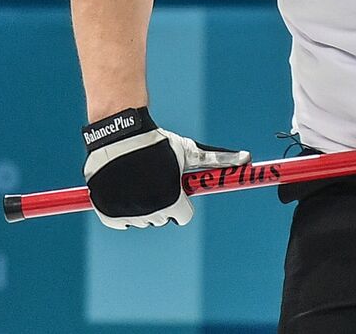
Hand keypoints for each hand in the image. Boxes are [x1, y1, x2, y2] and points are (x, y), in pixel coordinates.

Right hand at [82, 107, 249, 228]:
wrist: (120, 134)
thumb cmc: (159, 143)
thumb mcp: (190, 152)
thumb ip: (219, 160)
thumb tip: (248, 158)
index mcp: (172, 202)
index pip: (183, 216)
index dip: (182, 201)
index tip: (174, 186)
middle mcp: (150, 212)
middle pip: (162, 218)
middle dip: (162, 203)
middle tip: (155, 179)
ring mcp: (127, 213)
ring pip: (141, 220)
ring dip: (142, 207)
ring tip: (139, 180)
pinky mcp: (106, 212)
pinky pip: (120, 221)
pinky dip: (121, 211)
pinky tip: (125, 189)